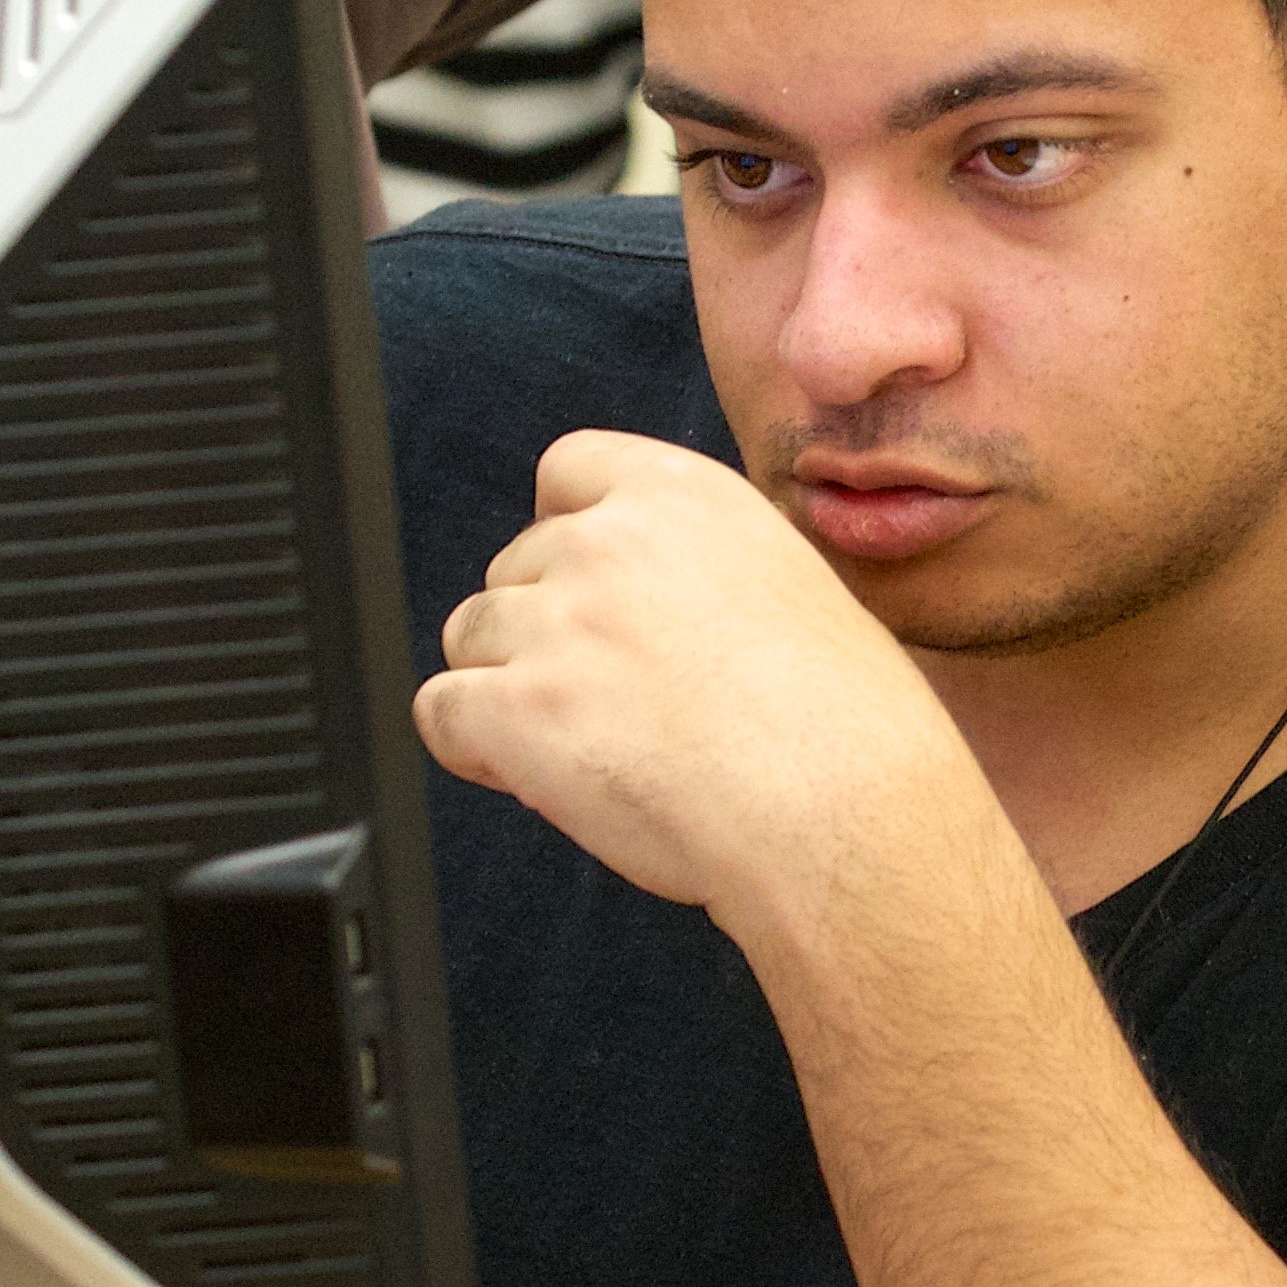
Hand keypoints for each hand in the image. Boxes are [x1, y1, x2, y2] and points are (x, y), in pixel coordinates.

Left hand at [413, 430, 1004, 937]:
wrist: (845, 815)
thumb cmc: (847, 729)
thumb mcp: (790, 586)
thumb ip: (698, 569)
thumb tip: (642, 607)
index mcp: (684, 495)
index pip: (565, 471)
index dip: (564, 540)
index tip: (590, 597)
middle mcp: (610, 541)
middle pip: (512, 570)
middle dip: (542, 635)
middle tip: (615, 707)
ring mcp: (557, 623)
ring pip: (469, 640)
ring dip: (510, 693)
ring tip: (595, 749)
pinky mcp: (517, 708)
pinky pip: (440, 712)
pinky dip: (474, 750)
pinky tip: (544, 779)